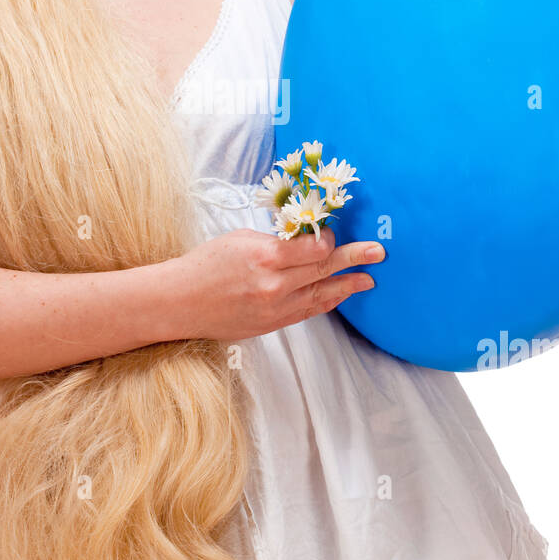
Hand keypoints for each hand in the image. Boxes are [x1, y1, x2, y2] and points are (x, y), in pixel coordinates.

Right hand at [173, 224, 384, 340]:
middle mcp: (275, 286)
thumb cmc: (205, 264)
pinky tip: (338, 295)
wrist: (180, 302)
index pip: (315, 248)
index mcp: (266, 256)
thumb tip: (305, 241)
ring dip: (347, 286)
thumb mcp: (241, 239)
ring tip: (367, 280)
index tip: (333, 234)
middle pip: (324, 271)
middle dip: (355, 260)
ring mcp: (275, 309)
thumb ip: (277, 242)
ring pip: (321, 295)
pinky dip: (325, 301)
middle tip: (379, 253)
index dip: (330, 240)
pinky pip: (307, 311)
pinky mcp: (272, 325)